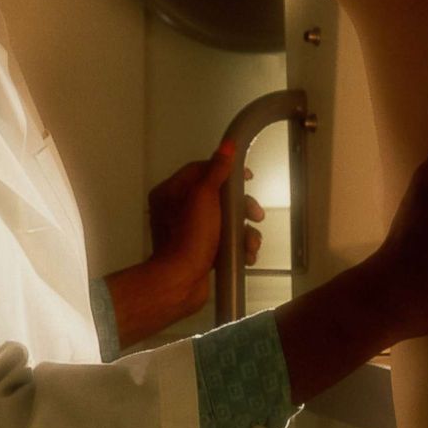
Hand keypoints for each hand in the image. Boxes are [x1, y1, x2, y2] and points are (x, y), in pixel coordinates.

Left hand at [148, 141, 265, 307]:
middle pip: (218, 197)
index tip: (246, 176)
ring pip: (224, 222)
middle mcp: (177, 211)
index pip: (202, 170)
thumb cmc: (190, 237)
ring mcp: (189, 232)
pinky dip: (238, 247)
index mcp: (171, 193)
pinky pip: (223, 242)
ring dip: (244, 231)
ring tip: (251, 244)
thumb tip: (227, 146)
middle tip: (255, 215)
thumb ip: (217, 170)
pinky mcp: (200, 251)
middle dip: (241, 207)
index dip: (226, 170)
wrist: (181, 282)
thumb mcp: (204, 197)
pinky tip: (247, 255)